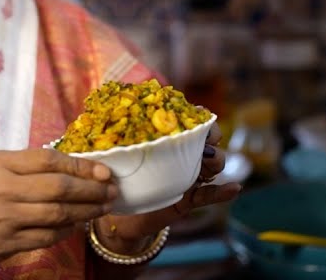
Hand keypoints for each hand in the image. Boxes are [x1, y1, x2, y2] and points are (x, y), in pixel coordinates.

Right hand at [0, 148, 117, 271]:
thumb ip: (19, 165)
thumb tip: (63, 165)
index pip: (48, 160)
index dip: (80, 166)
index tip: (102, 170)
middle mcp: (2, 189)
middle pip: (59, 188)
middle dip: (91, 190)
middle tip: (111, 191)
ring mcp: (5, 219)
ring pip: (57, 214)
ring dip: (86, 211)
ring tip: (102, 208)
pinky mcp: (6, 244)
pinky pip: (46, 237)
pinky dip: (67, 231)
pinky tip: (78, 225)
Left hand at [94, 121, 241, 251]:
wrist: (118, 214)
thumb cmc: (117, 176)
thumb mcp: (114, 152)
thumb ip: (110, 132)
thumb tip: (91, 111)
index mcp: (168, 139)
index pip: (191, 120)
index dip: (199, 116)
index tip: (198, 117)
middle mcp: (182, 154)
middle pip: (208, 140)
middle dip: (212, 136)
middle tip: (206, 141)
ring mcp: (190, 176)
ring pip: (213, 164)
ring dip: (216, 161)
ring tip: (208, 165)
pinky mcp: (190, 199)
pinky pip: (210, 195)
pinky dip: (223, 192)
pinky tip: (234, 188)